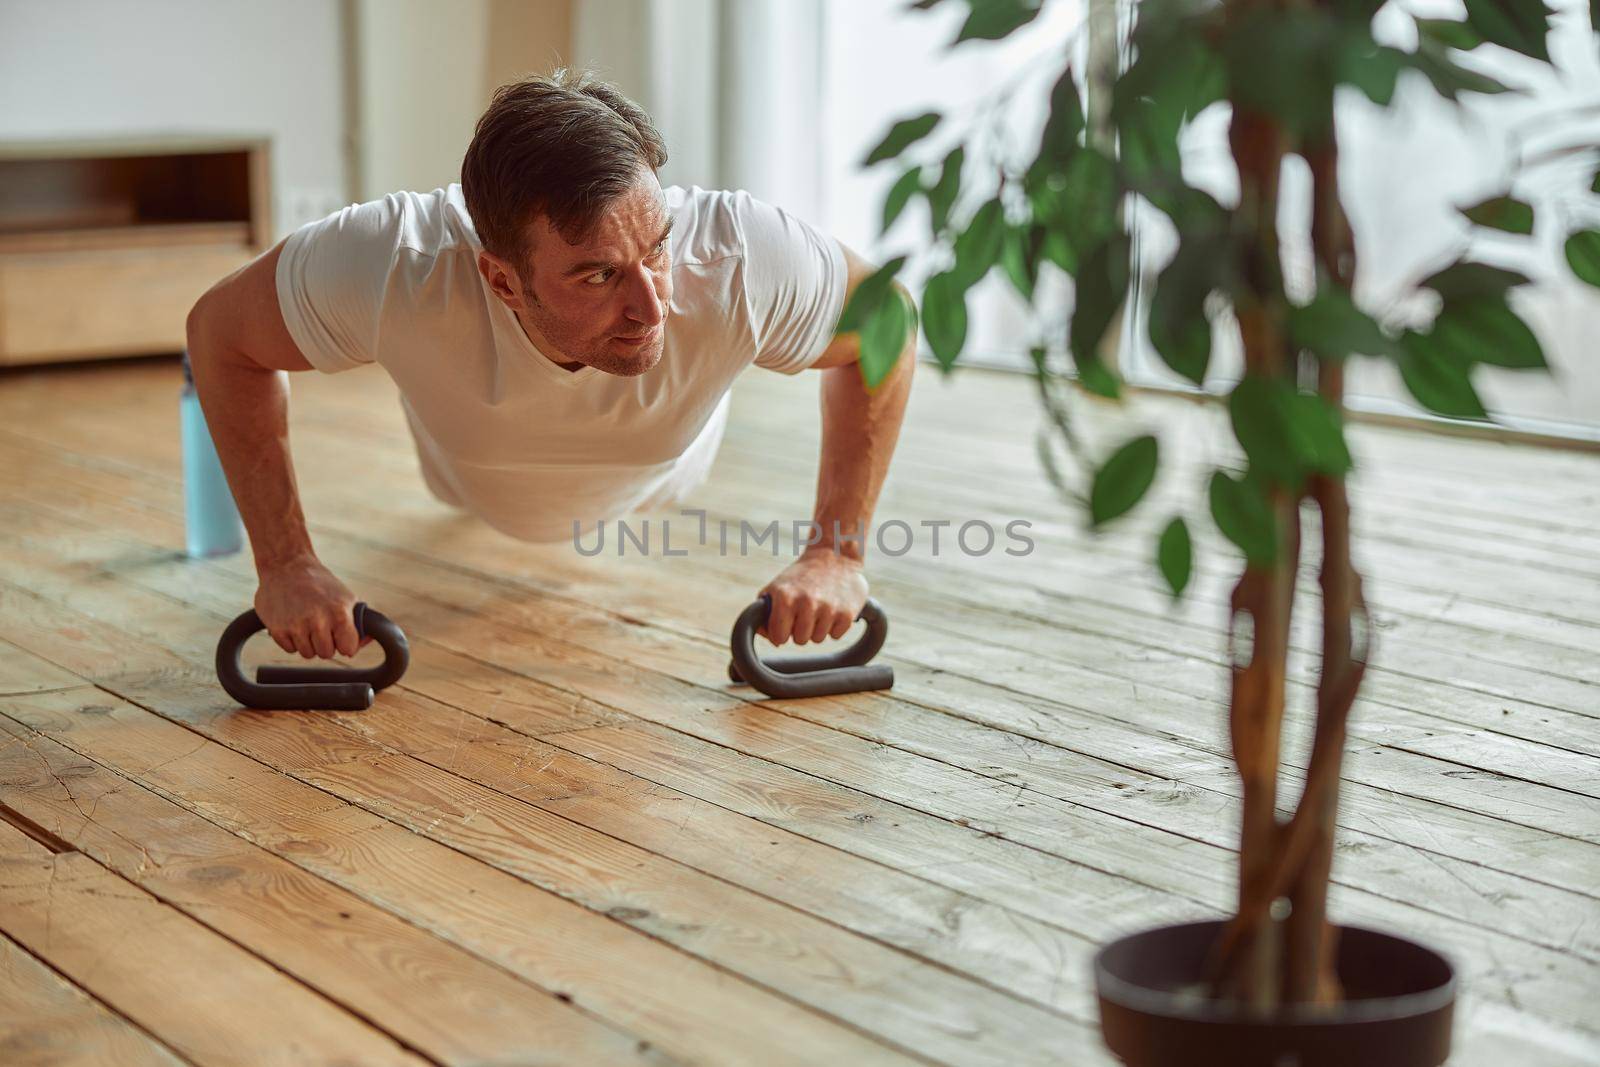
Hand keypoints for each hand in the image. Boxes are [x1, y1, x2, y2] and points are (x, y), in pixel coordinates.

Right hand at [254, 555, 372, 659]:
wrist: (287, 566)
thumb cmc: (320, 584)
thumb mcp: (346, 597)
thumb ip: (358, 621)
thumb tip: (367, 639)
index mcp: (339, 614)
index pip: (348, 649)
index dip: (345, 644)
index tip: (341, 637)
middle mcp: (317, 621)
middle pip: (326, 653)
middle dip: (325, 643)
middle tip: (321, 627)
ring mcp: (296, 626)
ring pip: (308, 654)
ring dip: (308, 643)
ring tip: (306, 623)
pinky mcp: (277, 630)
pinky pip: (290, 649)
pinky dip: (292, 640)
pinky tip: (293, 622)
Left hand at [757, 548, 868, 645]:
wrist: (836, 554)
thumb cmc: (802, 575)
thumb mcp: (777, 586)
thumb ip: (764, 611)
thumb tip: (768, 636)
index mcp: (785, 597)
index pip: (778, 637)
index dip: (781, 633)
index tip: (786, 625)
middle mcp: (806, 603)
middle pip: (800, 641)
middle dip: (801, 630)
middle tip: (806, 612)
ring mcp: (828, 609)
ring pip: (818, 639)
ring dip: (818, 628)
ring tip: (820, 607)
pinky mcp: (847, 614)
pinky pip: (836, 635)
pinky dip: (835, 626)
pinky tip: (834, 608)